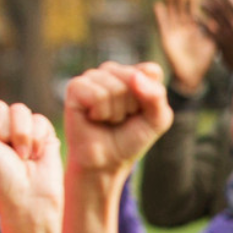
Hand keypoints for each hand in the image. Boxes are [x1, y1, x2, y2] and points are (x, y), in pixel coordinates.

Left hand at [0, 81, 63, 232]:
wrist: (32, 201)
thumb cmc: (0, 180)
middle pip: (0, 106)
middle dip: (5, 131)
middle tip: (6, 153)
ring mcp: (19, 132)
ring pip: (21, 110)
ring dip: (23, 137)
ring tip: (23, 157)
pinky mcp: (41, 134)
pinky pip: (39, 119)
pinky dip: (38, 139)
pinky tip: (36, 156)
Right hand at [60, 61, 174, 178]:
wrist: (106, 161)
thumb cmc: (131, 139)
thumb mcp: (157, 120)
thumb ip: (156, 96)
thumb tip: (135, 76)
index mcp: (135, 73)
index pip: (151, 71)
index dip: (151, 98)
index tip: (140, 112)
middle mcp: (113, 71)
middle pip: (133, 78)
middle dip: (132, 106)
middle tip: (122, 118)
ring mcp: (92, 77)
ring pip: (116, 88)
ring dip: (116, 112)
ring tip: (108, 119)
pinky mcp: (75, 87)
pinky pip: (98, 95)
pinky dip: (101, 113)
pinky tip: (94, 117)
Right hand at [154, 0, 217, 91]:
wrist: (191, 75)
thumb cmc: (203, 60)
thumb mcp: (212, 43)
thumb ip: (215, 31)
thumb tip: (221, 18)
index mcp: (194, 27)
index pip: (192, 11)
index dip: (193, 2)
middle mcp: (182, 28)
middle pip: (180, 9)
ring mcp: (173, 32)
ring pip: (170, 14)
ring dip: (170, 3)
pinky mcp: (165, 37)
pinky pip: (161, 24)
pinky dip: (159, 15)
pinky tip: (158, 5)